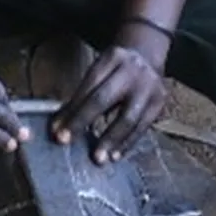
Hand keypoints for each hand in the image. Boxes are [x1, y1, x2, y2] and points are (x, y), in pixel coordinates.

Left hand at [52, 41, 168, 164]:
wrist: (148, 58)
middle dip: (82, 121)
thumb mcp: (101, 70)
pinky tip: (115, 155)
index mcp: (112, 58)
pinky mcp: (160, 104)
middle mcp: (131, 71)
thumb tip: (61, 123)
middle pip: (103, 99)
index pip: (87, 86)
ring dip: (110, 140)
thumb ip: (84, 93)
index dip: (71, 109)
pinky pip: (142, 128)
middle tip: (65, 141)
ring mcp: (149, 87)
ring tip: (98, 158)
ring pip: (127, 118)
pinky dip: (127, 143)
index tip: (55, 129)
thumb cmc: (116, 70)